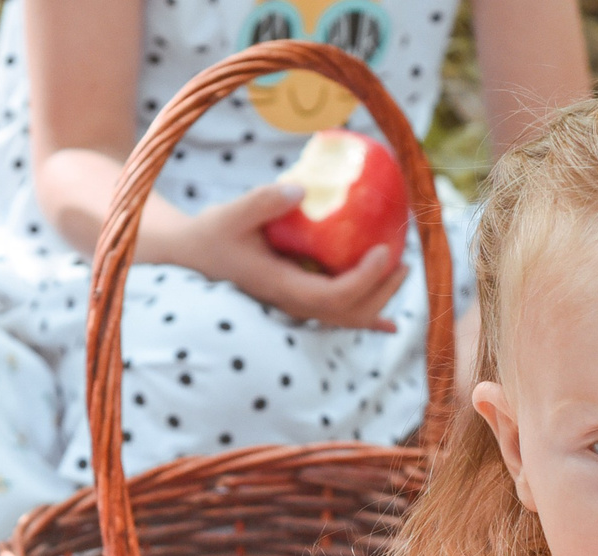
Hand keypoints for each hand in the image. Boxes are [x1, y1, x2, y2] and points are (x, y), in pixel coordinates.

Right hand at [171, 183, 408, 330]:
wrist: (193, 255)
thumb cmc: (211, 234)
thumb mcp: (230, 213)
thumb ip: (263, 202)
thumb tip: (301, 188)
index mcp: (282, 288)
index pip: (333, 295)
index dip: (363, 279)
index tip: (383, 251)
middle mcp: (294, 304)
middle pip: (349, 312)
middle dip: (381, 290)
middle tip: (404, 260)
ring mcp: (297, 305)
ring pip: (347, 316)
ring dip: (378, 300)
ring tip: (401, 272)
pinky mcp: (299, 298)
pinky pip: (338, 314)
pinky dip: (366, 318)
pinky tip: (390, 325)